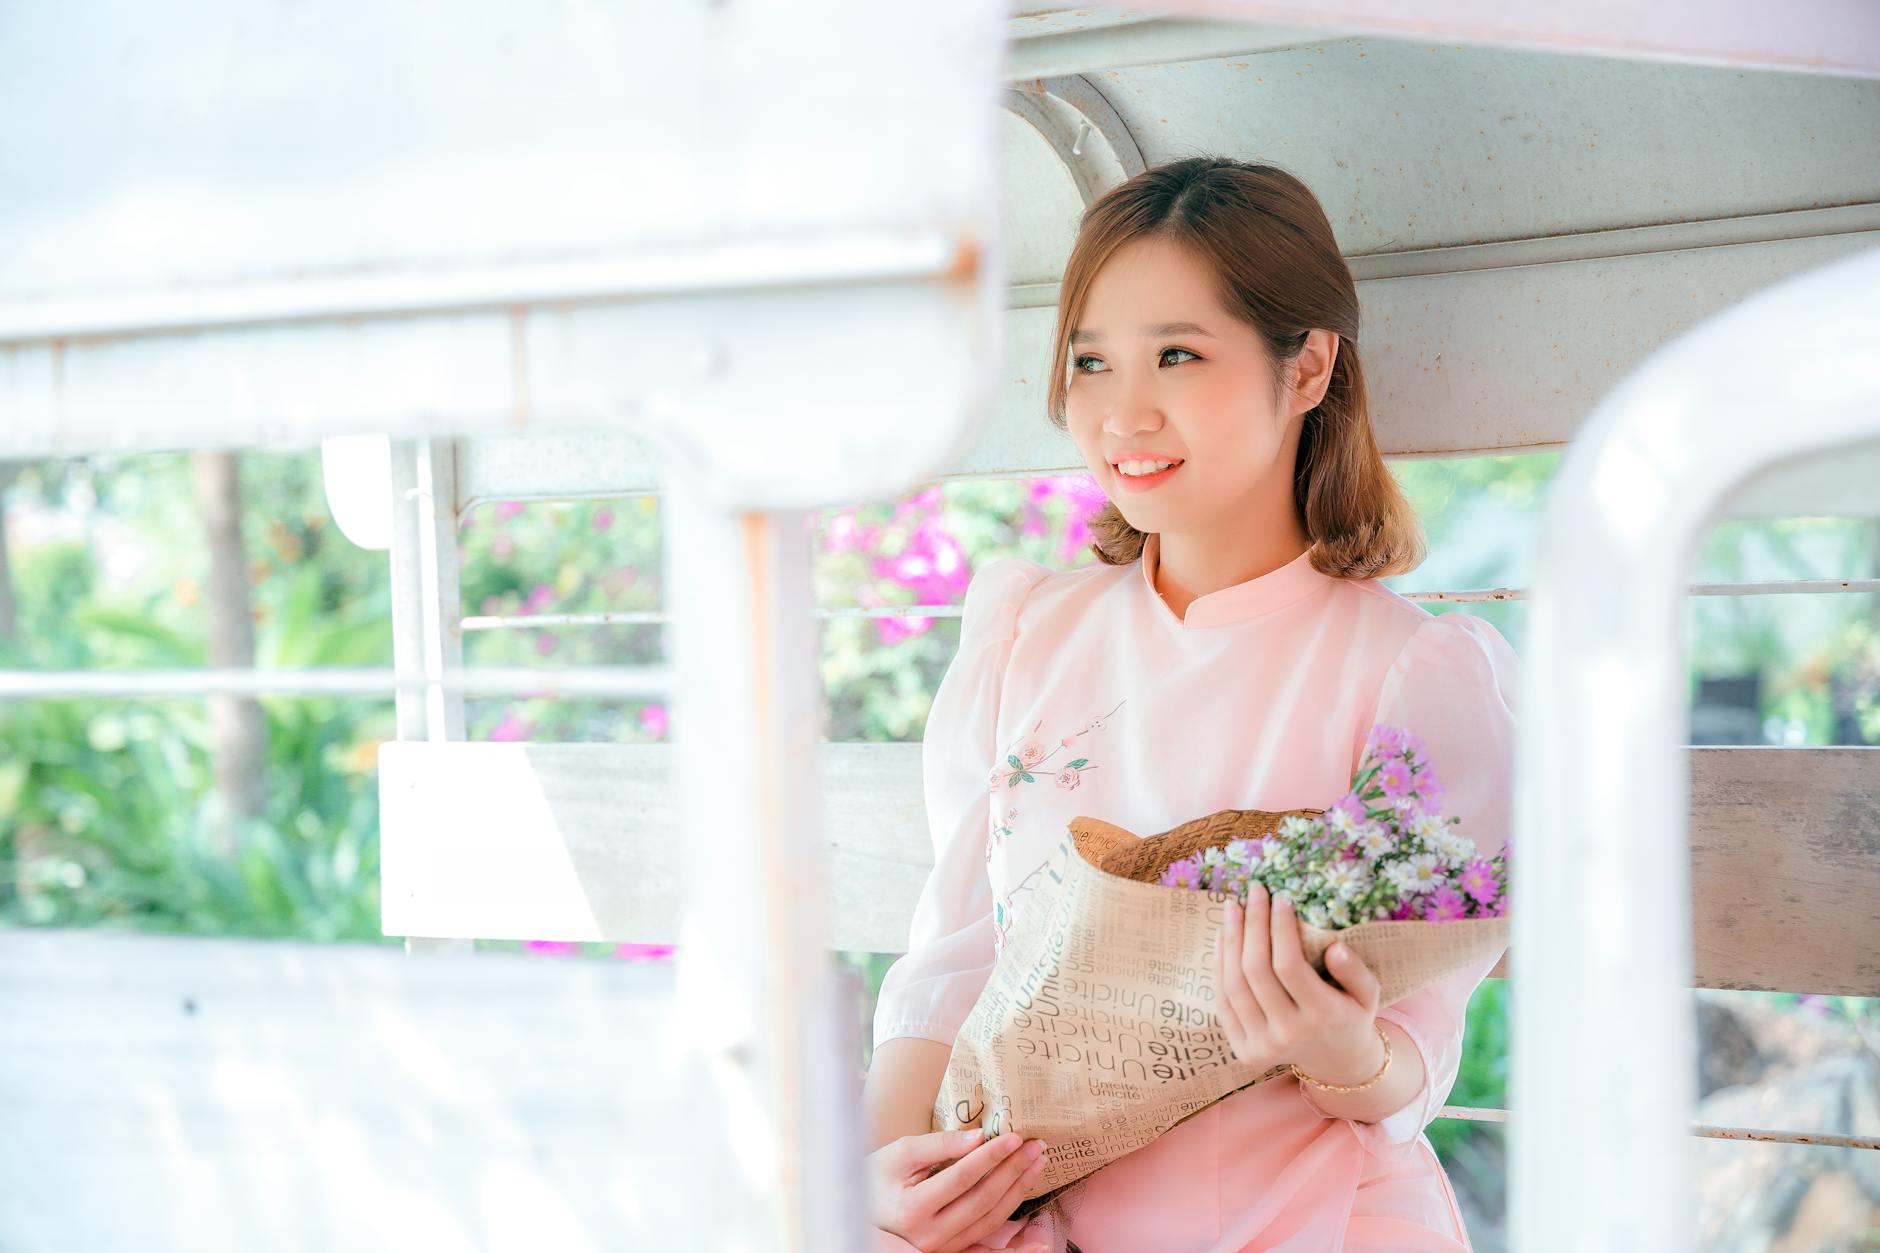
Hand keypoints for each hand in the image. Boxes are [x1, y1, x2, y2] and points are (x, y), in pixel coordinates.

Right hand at [866, 1126, 1049, 1252]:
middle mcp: (929, 1235)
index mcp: (912, 1208)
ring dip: (1018, 1192)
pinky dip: (1015, 1248)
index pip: (962, 1178)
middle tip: (1036, 1147)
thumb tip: (977, 1137)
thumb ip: (938, 1145)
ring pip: (989, 1221)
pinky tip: (1039, 1243)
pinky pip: (987, 1250)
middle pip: (982, 1200)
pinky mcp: (949, 1252)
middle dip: (1013, 1171)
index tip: (1014, 1137)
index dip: (990, 1157)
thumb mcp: (899, 1153)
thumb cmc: (876, 1176)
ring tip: (1036, 1165)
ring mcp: (941, 1248)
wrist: (858, 1208)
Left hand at [1213, 882, 1383, 1079]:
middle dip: (1252, 924)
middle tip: (1253, 893)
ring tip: (1232, 908)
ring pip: (1234, 984)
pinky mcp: (1243, 1049)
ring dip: (1230, 940)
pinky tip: (1222, 936)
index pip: (1289, 966)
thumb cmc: (1351, 1015)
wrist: (1336, 1061)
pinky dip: (1219, 966)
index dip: (1280, 929)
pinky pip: (1223, 1001)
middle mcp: (1288, 1034)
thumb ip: (1355, 970)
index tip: (1280, 899)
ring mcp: (1261, 1045)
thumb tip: (1333, 947)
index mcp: (1323, 1018)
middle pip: (1256, 971)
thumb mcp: (1368, 993)